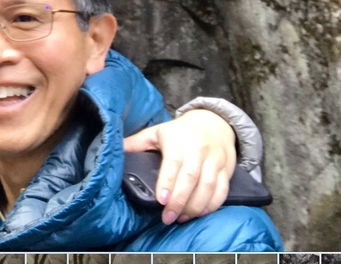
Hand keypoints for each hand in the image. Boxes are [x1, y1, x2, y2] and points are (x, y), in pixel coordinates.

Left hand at [123, 108, 235, 224]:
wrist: (213, 122)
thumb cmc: (179, 132)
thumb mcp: (156, 132)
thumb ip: (136, 143)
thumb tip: (113, 151)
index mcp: (178, 140)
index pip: (174, 163)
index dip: (167, 183)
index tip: (160, 200)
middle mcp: (198, 150)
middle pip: (191, 179)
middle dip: (179, 201)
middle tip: (168, 218)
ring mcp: (215, 160)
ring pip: (208, 187)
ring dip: (195, 206)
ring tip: (181, 218)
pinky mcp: (226, 169)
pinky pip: (222, 190)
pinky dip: (212, 205)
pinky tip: (200, 213)